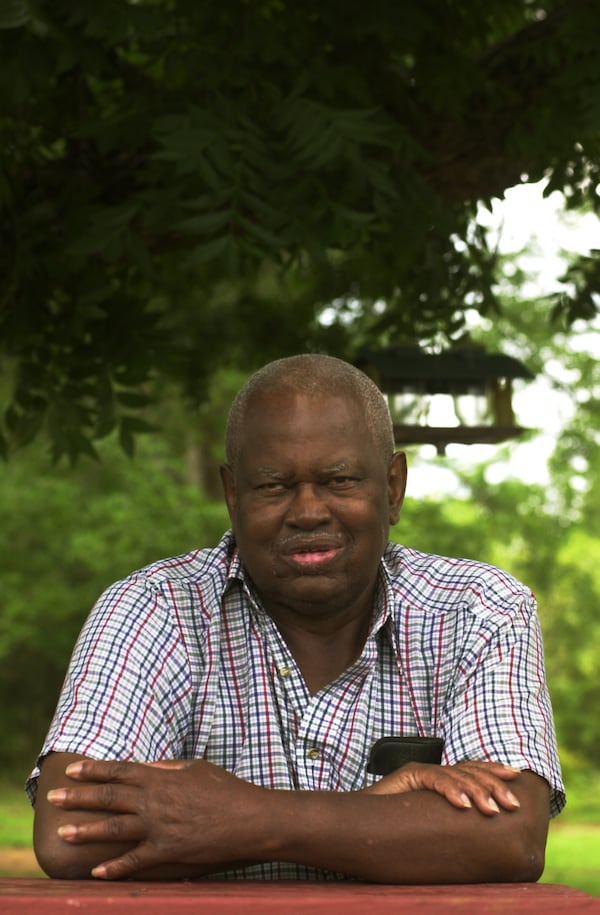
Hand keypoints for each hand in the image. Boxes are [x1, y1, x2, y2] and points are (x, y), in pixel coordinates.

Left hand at [46, 758, 265, 879]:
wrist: (248, 818)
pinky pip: (134, 861)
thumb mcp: (194, 768)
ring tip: (63, 831)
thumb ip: (166, 768)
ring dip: (85, 830)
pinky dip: (114, 868)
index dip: (93, 770)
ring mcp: (159, 827)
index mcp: (160, 778)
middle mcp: (154, 801)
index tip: (72, 770)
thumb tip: (143, 766)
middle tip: (53, 797)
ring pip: (113, 829)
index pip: (119, 771)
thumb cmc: (224, 789)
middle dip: (78, 797)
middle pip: (108, 798)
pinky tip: (96, 872)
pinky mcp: (167, 852)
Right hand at [363, 760, 521, 815]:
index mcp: (441, 778)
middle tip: (511, 805)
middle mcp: (433, 769)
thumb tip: (482, 831)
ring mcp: (421, 770)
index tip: (516, 778)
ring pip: (456, 774)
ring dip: (477, 791)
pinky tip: (463, 805)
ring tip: (492, 809)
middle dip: (494, 785)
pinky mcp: (408, 775)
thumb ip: (451, 819)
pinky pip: (434, 778)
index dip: (494, 770)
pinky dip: (450, 790)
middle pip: (469, 770)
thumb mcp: (433, 821)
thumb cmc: (398, 825)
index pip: (472, 769)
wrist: (363, 820)